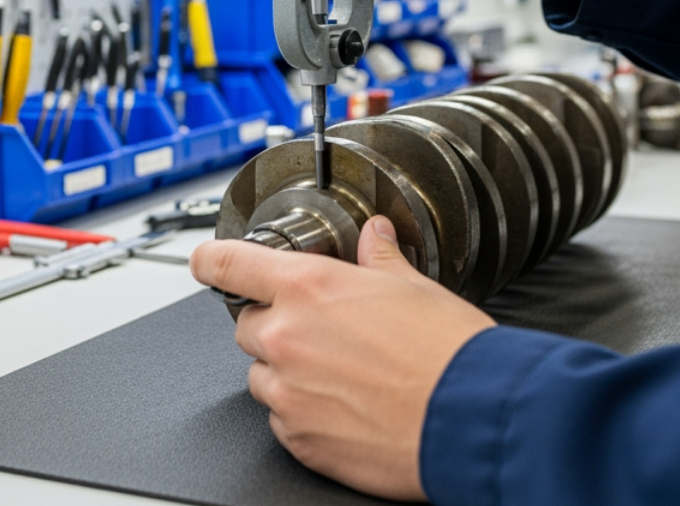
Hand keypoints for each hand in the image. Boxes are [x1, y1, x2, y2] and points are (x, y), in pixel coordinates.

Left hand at [190, 217, 495, 501]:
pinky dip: (304, 413)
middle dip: (276, 324)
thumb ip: (379, 259)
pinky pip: (283, 421)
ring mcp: (288, 393)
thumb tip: (375, 238)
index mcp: (308, 288)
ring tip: (344, 376)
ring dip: (288, 372)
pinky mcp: (300, 440)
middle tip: (325, 333)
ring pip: (263, 377)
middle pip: (248, 325)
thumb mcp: (415, 286)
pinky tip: (348, 408)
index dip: (211, 259)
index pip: (229, 263)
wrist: (473, 417)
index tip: (206, 261)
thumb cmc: (449, 353)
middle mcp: (286, 338)